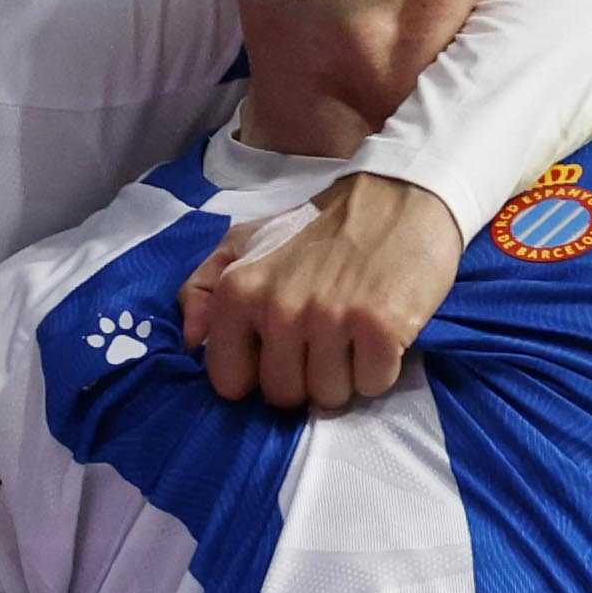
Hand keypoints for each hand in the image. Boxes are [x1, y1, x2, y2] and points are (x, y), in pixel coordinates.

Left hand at [179, 171, 464, 408]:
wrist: (401, 196)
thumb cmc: (321, 226)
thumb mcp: (248, 242)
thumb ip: (204, 287)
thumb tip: (190, 341)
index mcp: (238, 291)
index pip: (229, 382)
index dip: (257, 372)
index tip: (279, 349)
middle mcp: (279, 308)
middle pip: (283, 396)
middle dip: (305, 376)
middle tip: (325, 336)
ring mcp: (330, 320)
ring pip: (329, 397)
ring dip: (345, 374)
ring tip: (353, 330)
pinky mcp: (380, 329)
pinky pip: (373, 385)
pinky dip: (381, 367)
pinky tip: (381, 330)